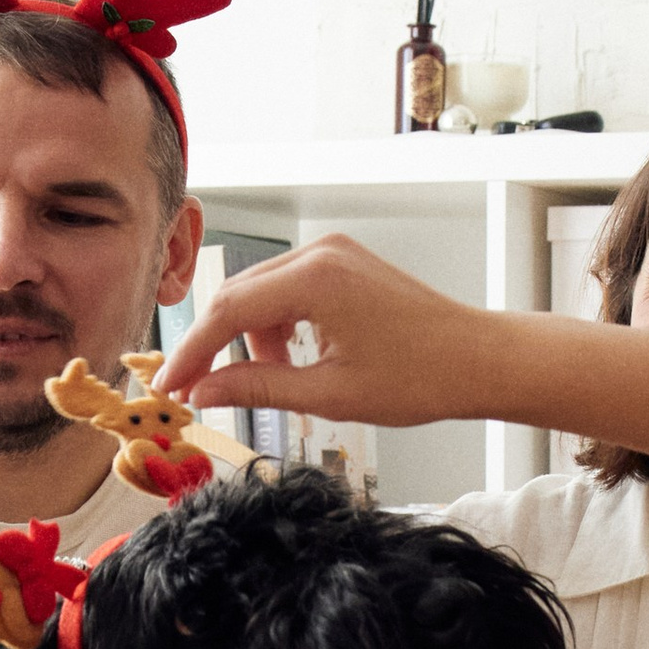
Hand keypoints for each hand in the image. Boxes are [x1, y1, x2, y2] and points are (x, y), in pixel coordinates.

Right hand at [150, 234, 501, 429]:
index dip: (191, 351)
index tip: (169, 386)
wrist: (478, 359)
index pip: (227, 311)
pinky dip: (279, 325)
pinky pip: (288, 290)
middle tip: (197, 390)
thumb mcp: (329, 394)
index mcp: (314, 279)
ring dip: (252, 338)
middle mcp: (319, 253)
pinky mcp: (343, 263)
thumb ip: (258, 389)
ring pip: (261, 294)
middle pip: (238, 295)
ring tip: (277, 380)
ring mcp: (332, 253)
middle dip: (215, 344)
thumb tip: (204, 393)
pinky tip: (296, 359)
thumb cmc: (421, 377)